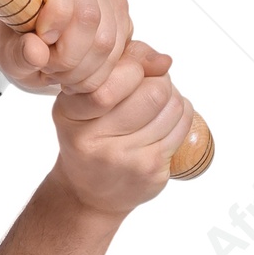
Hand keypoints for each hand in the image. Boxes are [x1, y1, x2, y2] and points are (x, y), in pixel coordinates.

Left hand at [0, 0, 132, 94]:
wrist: (35, 36)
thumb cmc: (19, 37)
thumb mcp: (7, 52)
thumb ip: (17, 53)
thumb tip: (36, 52)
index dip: (52, 18)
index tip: (40, 41)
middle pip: (89, 18)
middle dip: (67, 57)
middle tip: (49, 69)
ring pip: (107, 41)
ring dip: (82, 72)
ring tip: (62, 74)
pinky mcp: (122, 18)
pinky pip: (119, 52)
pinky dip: (97, 74)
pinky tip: (77, 75)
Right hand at [50, 40, 193, 220]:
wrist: (88, 193)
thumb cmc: (89, 135)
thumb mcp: (85, 95)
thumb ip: (120, 64)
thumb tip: (165, 61)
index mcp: (70, 113)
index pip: (118, 78)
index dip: (135, 67)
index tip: (130, 74)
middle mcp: (93, 139)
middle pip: (155, 91)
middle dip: (159, 82)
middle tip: (148, 89)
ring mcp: (124, 159)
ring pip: (174, 106)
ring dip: (172, 98)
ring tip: (154, 107)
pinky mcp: (150, 171)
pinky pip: (183, 126)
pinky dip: (180, 116)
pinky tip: (162, 124)